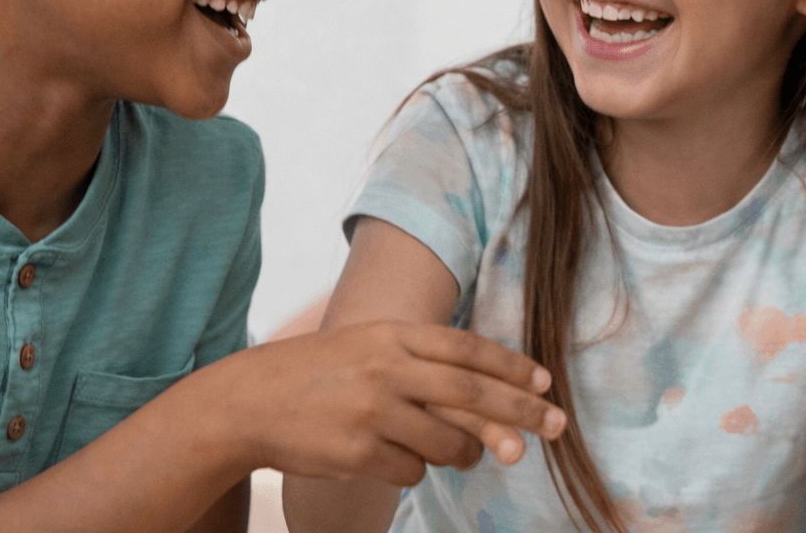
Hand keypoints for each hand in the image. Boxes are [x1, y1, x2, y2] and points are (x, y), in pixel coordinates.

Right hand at [232, 320, 565, 485]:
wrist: (248, 402)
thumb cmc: (319, 373)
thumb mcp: (369, 347)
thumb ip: (422, 364)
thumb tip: (488, 402)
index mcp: (393, 335)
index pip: (467, 348)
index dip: (511, 365)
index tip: (545, 382)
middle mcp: (388, 368)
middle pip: (473, 392)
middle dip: (522, 412)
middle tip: (557, 427)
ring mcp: (373, 411)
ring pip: (449, 442)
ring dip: (466, 452)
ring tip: (463, 451)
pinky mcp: (359, 451)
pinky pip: (413, 470)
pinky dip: (414, 468)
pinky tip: (391, 456)